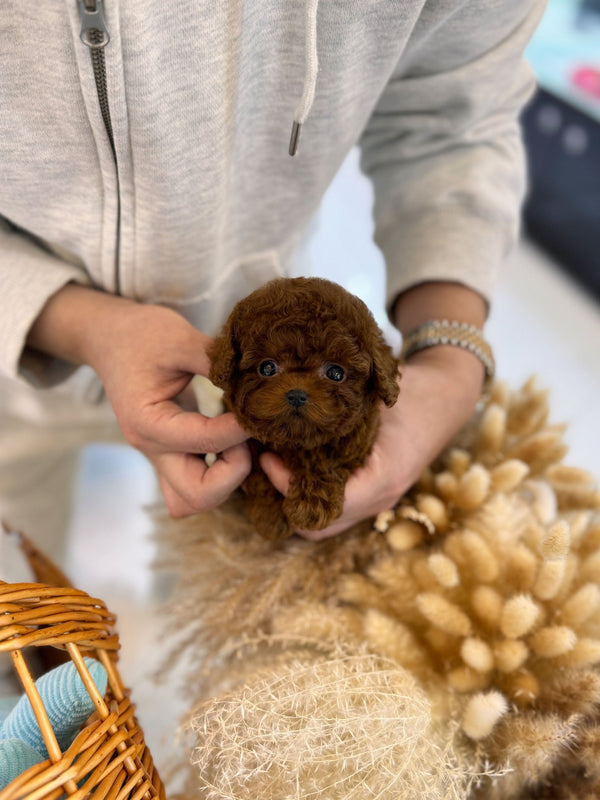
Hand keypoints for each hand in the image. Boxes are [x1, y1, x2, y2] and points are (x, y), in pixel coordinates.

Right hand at [27, 285, 250, 516]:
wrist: (110, 339)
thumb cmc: (140, 335)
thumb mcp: (179, 338)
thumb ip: (217, 360)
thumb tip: (261, 375)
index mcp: (148, 422)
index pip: (206, 441)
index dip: (241, 427)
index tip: (260, 405)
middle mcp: (151, 449)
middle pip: (197, 495)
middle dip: (234, 472)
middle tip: (247, 435)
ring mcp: (158, 457)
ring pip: (192, 501)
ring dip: (225, 482)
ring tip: (240, 441)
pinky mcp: (168, 455)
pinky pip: (192, 488)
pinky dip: (217, 478)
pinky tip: (233, 445)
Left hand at [260, 346, 483, 539]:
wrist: (448, 394)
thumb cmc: (412, 391)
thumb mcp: (374, 395)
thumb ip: (335, 410)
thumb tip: (280, 409)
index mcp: (383, 477)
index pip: (326, 505)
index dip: (289, 487)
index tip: (268, 456)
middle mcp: (381, 498)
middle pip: (318, 525)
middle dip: (283, 499)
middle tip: (263, 461)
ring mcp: (379, 501)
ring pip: (324, 522)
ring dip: (293, 499)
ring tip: (272, 464)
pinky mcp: (373, 494)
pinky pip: (335, 508)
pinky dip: (309, 494)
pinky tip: (292, 465)